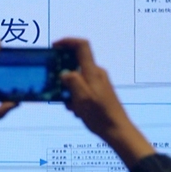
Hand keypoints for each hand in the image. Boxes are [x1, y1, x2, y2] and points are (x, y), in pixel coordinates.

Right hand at [55, 38, 153, 167]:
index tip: (54, 47)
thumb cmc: (99, 114)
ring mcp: (98, 83)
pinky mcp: (98, 92)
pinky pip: (81, 89)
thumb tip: (64, 73)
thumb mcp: (82, 97)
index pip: (82, 46)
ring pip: (76, 79)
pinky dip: (74, 97)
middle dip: (63, 74)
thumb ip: (72, 81)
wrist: (116, 130)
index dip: (67, 42)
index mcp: (92, 72)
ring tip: (69, 105)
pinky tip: (75, 110)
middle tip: (56, 88)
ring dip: (68, 90)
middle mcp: (96, 74)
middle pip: (75, 64)